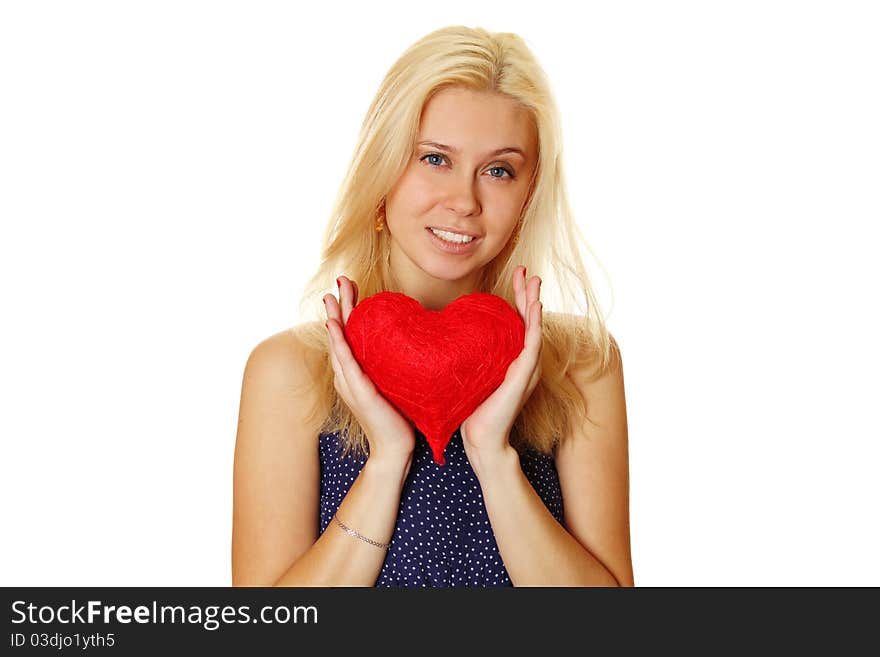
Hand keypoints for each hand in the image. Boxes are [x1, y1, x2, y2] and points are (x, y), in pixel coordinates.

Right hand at [324, 276, 415, 467]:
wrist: (396, 450)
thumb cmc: (401, 418)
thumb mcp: (399, 384)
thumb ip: (399, 365)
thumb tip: (416, 344)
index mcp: (358, 371)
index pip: (351, 335)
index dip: (350, 310)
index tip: (353, 287)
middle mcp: (349, 375)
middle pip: (340, 334)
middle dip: (340, 305)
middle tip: (341, 280)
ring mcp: (351, 384)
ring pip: (339, 344)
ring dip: (335, 318)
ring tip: (333, 296)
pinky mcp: (359, 392)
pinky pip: (346, 363)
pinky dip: (339, 344)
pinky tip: (335, 327)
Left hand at [460, 266, 542, 471]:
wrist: (481, 439)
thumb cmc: (471, 411)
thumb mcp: (468, 377)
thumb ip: (466, 358)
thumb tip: (443, 339)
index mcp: (511, 359)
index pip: (517, 322)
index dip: (517, 299)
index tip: (515, 277)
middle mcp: (523, 361)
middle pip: (529, 320)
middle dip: (528, 293)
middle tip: (527, 270)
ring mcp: (526, 369)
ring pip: (534, 328)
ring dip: (535, 303)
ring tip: (534, 282)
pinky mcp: (524, 376)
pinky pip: (532, 346)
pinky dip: (535, 325)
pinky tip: (535, 309)